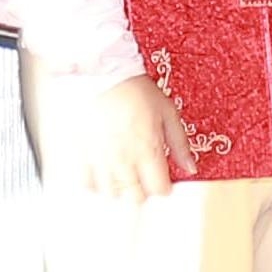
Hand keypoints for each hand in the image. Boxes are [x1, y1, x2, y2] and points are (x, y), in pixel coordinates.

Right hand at [42, 69, 181, 204]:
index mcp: (148, 150)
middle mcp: (124, 161)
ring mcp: (100, 160)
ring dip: (120, 188)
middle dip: (143, 191)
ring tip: (123, 173)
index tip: (162, 178)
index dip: (164, 186)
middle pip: (136, 198)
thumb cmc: (134, 88)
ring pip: (111, 195)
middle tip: (143, 175)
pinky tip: (102, 171)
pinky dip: (95, 183)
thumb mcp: (167, 111)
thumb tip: (191, 168)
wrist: (99, 73)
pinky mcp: (81, 154)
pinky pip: (87, 183)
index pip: (160, 190)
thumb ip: (179, 143)